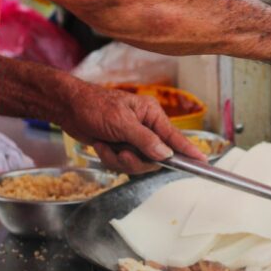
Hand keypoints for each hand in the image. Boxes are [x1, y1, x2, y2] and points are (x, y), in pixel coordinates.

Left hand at [58, 81, 206, 173]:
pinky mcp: (120, 147)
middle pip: (156, 156)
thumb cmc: (94, 106)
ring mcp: (133, 139)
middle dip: (136, 159)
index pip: (174, 137)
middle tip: (124, 153)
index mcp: (152, 115)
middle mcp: (146, 127)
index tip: (203, 162)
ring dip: (119, 159)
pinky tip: (100, 145)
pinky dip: (109, 158)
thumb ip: (145, 140)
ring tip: (106, 145)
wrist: (67, 108)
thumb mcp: (121, 122)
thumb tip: (165, 154)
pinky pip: (123, 163)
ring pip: (138, 163)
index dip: (188, 150)